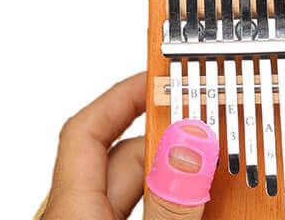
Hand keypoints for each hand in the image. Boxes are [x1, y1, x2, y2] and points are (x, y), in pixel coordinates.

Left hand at [39, 72, 215, 219]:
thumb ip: (168, 204)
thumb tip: (190, 145)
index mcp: (70, 213)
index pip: (86, 129)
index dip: (125, 95)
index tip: (163, 77)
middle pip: (121, 159)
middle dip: (168, 138)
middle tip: (209, 124)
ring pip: (135, 192)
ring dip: (174, 176)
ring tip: (214, 168)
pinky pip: (138, 215)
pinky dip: (169, 204)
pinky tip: (202, 207)